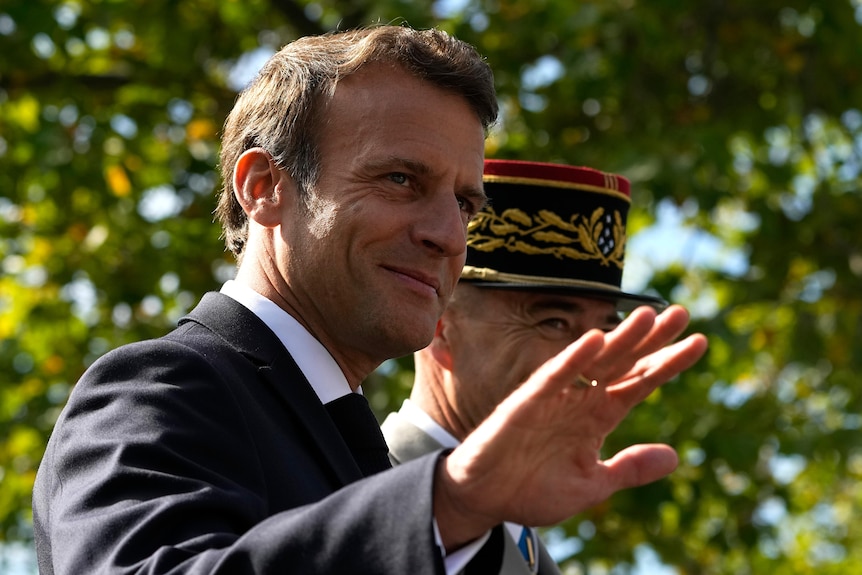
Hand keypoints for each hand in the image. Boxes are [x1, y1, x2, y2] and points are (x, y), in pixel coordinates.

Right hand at [433, 305, 707, 549]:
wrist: (486, 500)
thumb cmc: (533, 490)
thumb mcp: (592, 485)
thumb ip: (629, 468)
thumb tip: (676, 455)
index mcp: (596, 418)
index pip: (638, 384)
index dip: (667, 364)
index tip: (700, 342)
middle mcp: (579, 400)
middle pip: (622, 363)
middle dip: (651, 339)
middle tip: (683, 313)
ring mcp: (553, 399)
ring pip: (593, 362)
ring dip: (620, 339)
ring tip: (649, 315)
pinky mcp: (525, 404)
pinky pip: (553, 377)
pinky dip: (573, 359)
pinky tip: (595, 339)